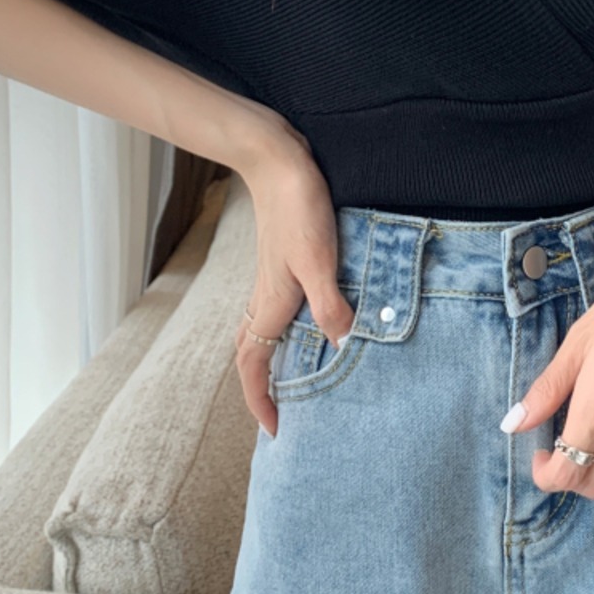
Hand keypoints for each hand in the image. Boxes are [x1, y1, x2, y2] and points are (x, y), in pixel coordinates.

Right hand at [232, 124, 354, 438]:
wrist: (277, 162)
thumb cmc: (298, 209)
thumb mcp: (320, 259)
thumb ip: (330, 304)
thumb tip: (343, 347)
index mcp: (271, 304)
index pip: (253, 366)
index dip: (261, 401)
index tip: (276, 431)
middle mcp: (264, 298)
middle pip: (250, 354)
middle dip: (260, 388)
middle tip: (281, 413)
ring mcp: (270, 280)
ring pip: (258, 332)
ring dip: (268, 361)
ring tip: (293, 380)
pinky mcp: (281, 263)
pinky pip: (272, 311)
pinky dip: (281, 331)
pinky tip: (309, 325)